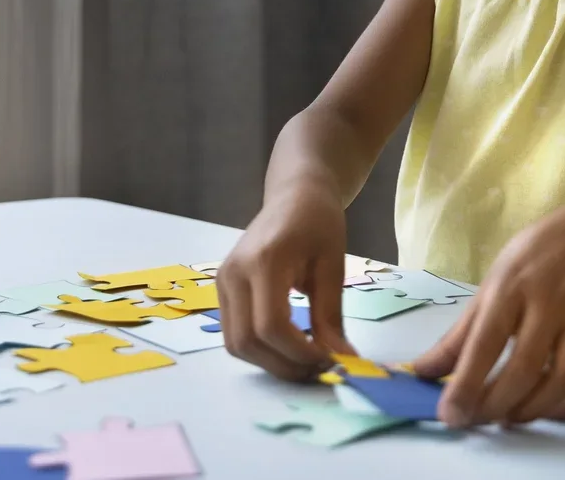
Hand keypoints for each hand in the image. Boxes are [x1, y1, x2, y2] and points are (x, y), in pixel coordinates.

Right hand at [217, 182, 356, 379]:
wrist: (295, 195)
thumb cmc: (319, 223)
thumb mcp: (333, 266)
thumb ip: (331, 316)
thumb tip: (342, 359)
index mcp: (264, 261)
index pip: (271, 325)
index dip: (300, 353)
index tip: (330, 360)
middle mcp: (234, 273)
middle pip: (247, 341)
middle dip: (284, 365)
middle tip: (319, 369)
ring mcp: (223, 281)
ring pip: (235, 344)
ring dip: (270, 362)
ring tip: (306, 360)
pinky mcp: (223, 288)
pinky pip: (235, 333)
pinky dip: (260, 349)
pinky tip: (289, 346)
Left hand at [413, 202, 564, 427]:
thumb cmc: (533, 263)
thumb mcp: (492, 286)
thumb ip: (459, 335)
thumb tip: (421, 373)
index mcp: (513, 285)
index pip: (487, 342)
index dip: (467, 384)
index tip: (450, 415)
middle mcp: (553, 300)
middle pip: (526, 367)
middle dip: (497, 404)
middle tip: (477, 421)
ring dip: (535, 410)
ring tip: (510, 418)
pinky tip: (549, 410)